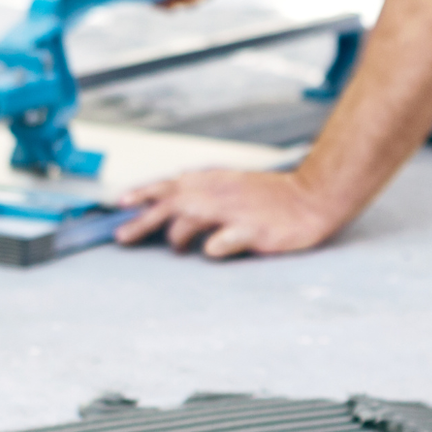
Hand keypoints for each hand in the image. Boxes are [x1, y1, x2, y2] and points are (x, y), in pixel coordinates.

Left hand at [113, 168, 348, 256]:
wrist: (311, 198)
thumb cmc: (270, 197)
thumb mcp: (232, 186)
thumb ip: (203, 193)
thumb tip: (172, 206)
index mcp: (213, 181)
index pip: (170, 184)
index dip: (143, 193)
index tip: (120, 203)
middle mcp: (219, 193)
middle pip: (172, 203)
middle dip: (144, 220)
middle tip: (122, 236)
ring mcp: (235, 212)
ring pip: (192, 217)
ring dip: (177, 234)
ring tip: (177, 246)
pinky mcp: (254, 230)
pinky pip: (226, 238)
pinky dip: (214, 244)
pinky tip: (211, 249)